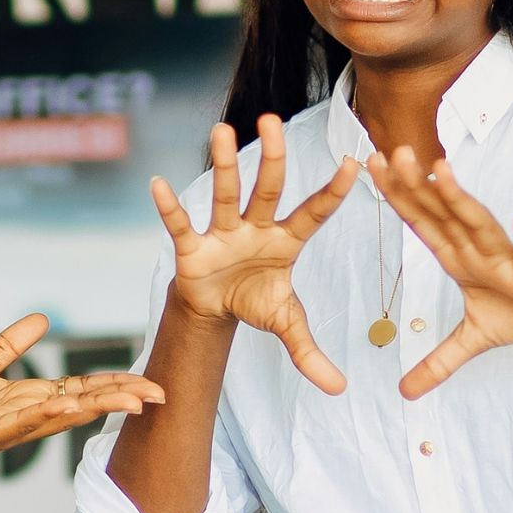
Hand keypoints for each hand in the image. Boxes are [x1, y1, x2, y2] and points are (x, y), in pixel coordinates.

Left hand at [0, 313, 164, 489]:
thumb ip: (13, 344)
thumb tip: (42, 318)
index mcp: (35, 397)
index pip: (85, 388)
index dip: (116, 384)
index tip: (149, 381)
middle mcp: (33, 413)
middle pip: (87, 401)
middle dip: (122, 397)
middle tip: (159, 393)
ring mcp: (18, 424)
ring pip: (67, 413)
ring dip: (99, 405)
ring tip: (133, 400)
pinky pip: (28, 420)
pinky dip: (50, 412)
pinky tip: (72, 404)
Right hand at [151, 115, 358, 394]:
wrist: (215, 309)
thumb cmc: (255, 302)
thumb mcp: (286, 325)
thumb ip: (310, 353)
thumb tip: (341, 390)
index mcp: (286, 242)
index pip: (313, 214)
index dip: (332, 193)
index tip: (355, 163)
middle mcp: (256, 228)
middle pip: (266, 189)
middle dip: (271, 158)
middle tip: (274, 121)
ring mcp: (223, 233)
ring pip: (224, 194)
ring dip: (223, 164)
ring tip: (223, 130)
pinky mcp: (192, 247)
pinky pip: (180, 225)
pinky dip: (169, 207)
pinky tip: (157, 184)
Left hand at [369, 146, 512, 399]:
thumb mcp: (474, 340)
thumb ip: (438, 362)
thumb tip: (404, 394)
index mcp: (459, 256)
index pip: (422, 222)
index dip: (397, 197)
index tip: (371, 167)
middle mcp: (479, 249)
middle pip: (443, 213)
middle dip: (417, 185)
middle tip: (389, 151)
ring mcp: (508, 259)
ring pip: (480, 225)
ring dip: (461, 199)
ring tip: (440, 169)